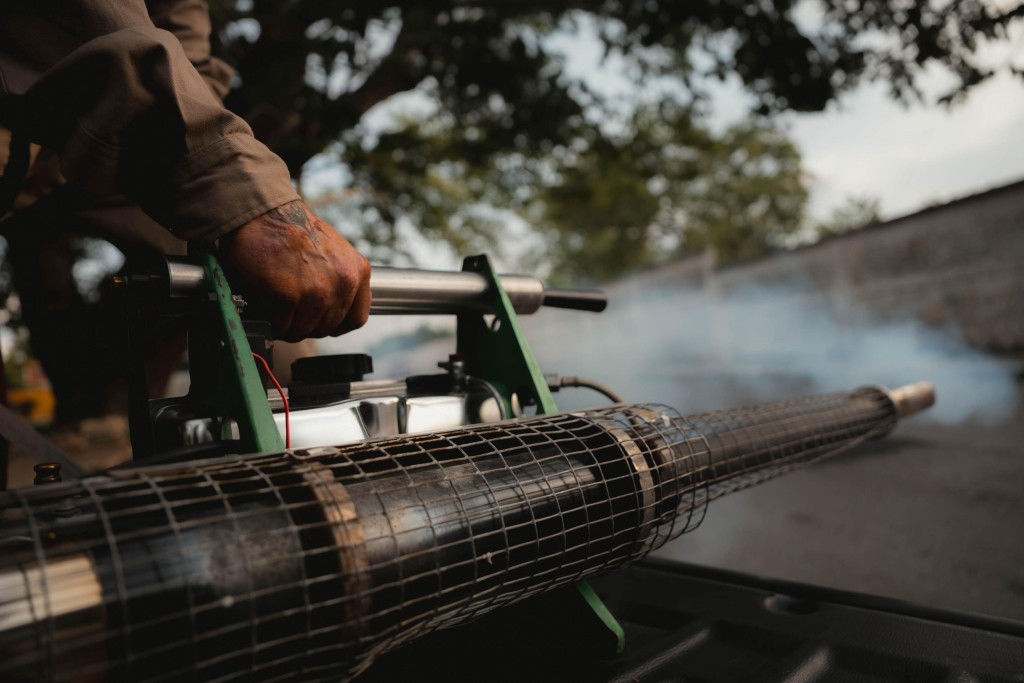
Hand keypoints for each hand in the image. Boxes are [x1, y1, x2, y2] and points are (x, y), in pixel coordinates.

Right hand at [218, 200, 370, 340]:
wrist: (259, 211)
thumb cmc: (289, 229)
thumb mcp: (332, 251)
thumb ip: (339, 279)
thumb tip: (333, 311)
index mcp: (357, 270)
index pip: (356, 319)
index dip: (334, 323)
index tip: (318, 318)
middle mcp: (345, 282)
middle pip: (326, 328)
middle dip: (305, 322)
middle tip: (287, 307)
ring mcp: (321, 290)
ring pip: (303, 331)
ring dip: (285, 323)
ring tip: (275, 303)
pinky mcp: (294, 296)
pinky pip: (282, 326)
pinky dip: (270, 320)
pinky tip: (265, 301)